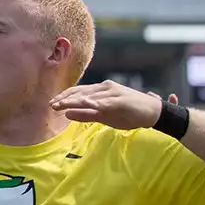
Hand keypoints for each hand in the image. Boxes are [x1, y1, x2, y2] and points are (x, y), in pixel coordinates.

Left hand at [49, 80, 166, 129]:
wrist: (153, 112)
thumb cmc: (129, 113)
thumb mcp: (104, 116)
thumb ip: (86, 114)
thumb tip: (67, 115)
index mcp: (100, 90)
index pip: (78, 91)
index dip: (65, 96)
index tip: (53, 102)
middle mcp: (105, 88)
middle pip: (81, 91)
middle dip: (65, 98)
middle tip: (52, 104)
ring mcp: (113, 93)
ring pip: (89, 96)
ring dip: (74, 100)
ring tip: (62, 104)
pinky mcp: (120, 100)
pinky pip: (104, 101)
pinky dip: (94, 102)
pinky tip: (84, 103)